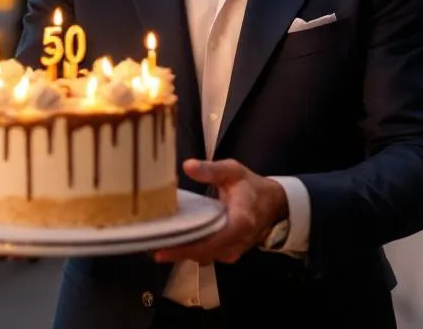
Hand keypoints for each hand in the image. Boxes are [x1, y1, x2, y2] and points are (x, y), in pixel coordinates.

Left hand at [154, 160, 286, 265]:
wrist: (273, 204)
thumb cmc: (251, 186)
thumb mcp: (233, 171)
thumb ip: (211, 170)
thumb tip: (187, 166)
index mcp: (239, 223)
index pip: (209, 243)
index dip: (184, 248)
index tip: (160, 249)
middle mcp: (236, 243)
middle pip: (202, 253)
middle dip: (176, 251)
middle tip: (148, 245)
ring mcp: (233, 251)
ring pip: (202, 257)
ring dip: (181, 252)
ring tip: (156, 243)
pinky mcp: (228, 254)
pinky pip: (206, 255)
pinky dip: (190, 250)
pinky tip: (173, 242)